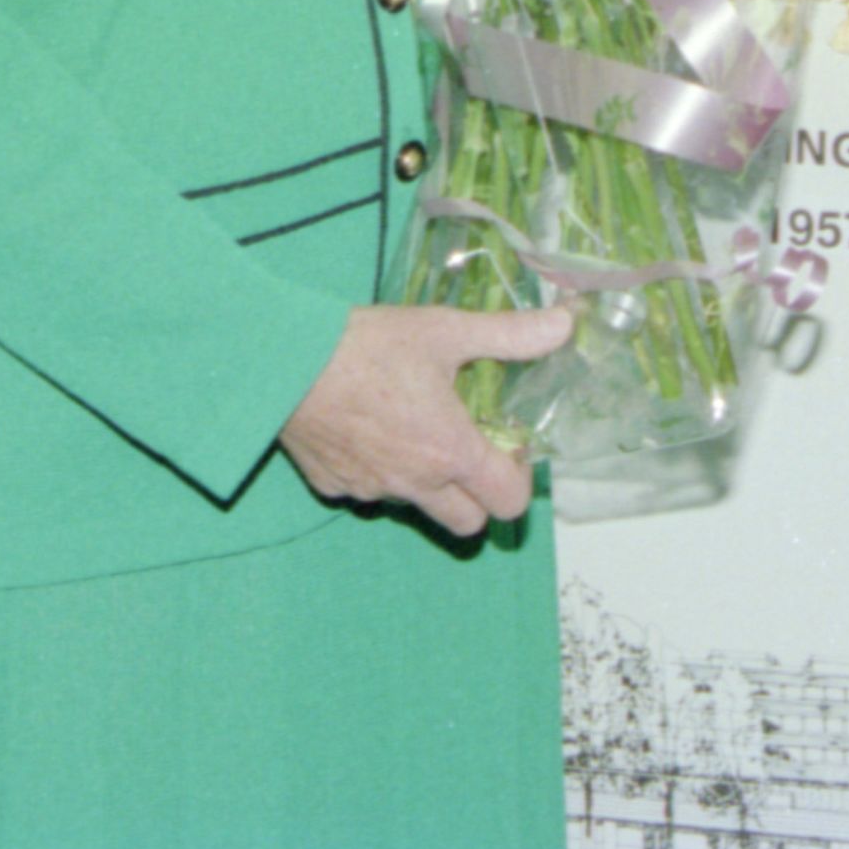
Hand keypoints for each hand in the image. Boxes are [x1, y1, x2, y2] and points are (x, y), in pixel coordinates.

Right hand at [278, 301, 571, 539]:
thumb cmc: (368, 345)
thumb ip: (509, 335)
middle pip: (468, 524)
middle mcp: (416, 484)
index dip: (518, 480)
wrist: (283, 361)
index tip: (506, 446)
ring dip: (426, 483)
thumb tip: (565, 324)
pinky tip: (366, 428)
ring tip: (411, 428)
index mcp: (451, 452)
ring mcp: (372, 491)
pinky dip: (377, 471)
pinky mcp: (334, 487)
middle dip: (477, 496)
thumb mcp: (445, 330)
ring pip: (417, 508)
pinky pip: (369, 492)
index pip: (509, 504)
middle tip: (466, 448)